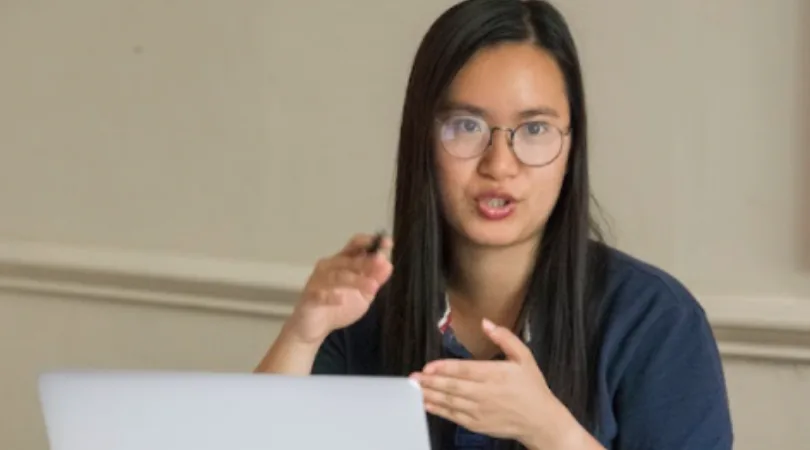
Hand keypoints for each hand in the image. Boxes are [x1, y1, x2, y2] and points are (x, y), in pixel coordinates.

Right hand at [286, 233, 392, 344]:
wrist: (315, 328)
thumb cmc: (339, 307)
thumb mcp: (364, 295)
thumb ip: (374, 280)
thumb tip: (388, 265)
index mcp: (343, 263)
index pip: (355, 246)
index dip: (370, 243)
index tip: (386, 243)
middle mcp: (329, 267)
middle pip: (347, 260)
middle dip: (365, 261)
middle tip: (380, 261)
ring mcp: (318, 282)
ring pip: (337, 276)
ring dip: (355, 280)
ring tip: (372, 286)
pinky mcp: (310, 298)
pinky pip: (319, 295)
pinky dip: (330, 297)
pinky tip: (340, 300)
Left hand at [411, 319, 591, 449]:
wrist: (541, 421)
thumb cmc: (532, 387)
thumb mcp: (524, 357)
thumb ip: (504, 338)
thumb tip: (486, 323)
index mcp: (496, 375)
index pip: (465, 370)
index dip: (444, 368)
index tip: (428, 366)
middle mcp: (486, 393)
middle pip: (453, 387)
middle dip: (431, 382)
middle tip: (413, 377)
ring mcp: (481, 411)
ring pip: (450, 402)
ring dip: (431, 395)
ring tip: (415, 388)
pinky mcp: (478, 424)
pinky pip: (454, 416)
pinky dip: (439, 410)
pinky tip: (427, 404)